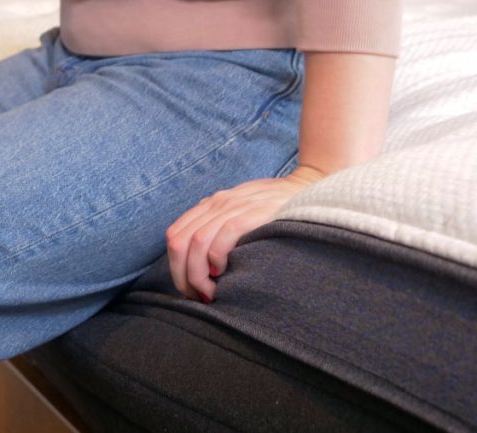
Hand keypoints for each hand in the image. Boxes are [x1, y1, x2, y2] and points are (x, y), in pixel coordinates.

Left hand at [165, 166, 325, 302]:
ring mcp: (235, 206)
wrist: (309, 187)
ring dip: (198, 274)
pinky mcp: (255, 212)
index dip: (175, 267)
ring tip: (211, 291)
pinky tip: (225, 271)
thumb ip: (218, 230)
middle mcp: (217, 203)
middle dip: (183, 275)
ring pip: (197, 242)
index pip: (174, 236)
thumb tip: (200, 268)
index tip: (188, 289)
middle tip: (196, 296)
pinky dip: (217, 258)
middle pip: (179, 242)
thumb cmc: (274, 211)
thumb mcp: (239, 215)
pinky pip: (224, 235)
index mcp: (209, 206)